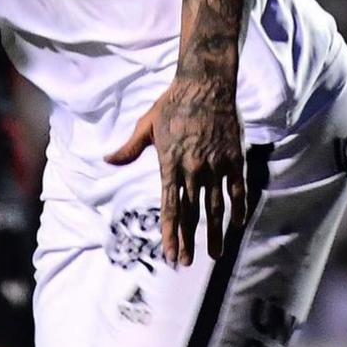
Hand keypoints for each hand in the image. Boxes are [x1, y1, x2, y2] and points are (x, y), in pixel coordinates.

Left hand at [106, 77, 246, 264]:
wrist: (204, 84)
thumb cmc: (172, 104)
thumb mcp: (146, 125)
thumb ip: (129, 149)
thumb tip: (107, 160)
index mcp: (170, 164)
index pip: (170, 207)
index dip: (170, 233)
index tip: (170, 254)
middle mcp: (193, 169)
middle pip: (191, 213)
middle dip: (188, 241)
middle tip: (188, 262)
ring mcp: (216, 165)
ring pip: (216, 207)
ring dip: (216, 233)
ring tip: (216, 254)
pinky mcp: (235, 158)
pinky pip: (238, 190)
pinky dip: (239, 209)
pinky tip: (237, 226)